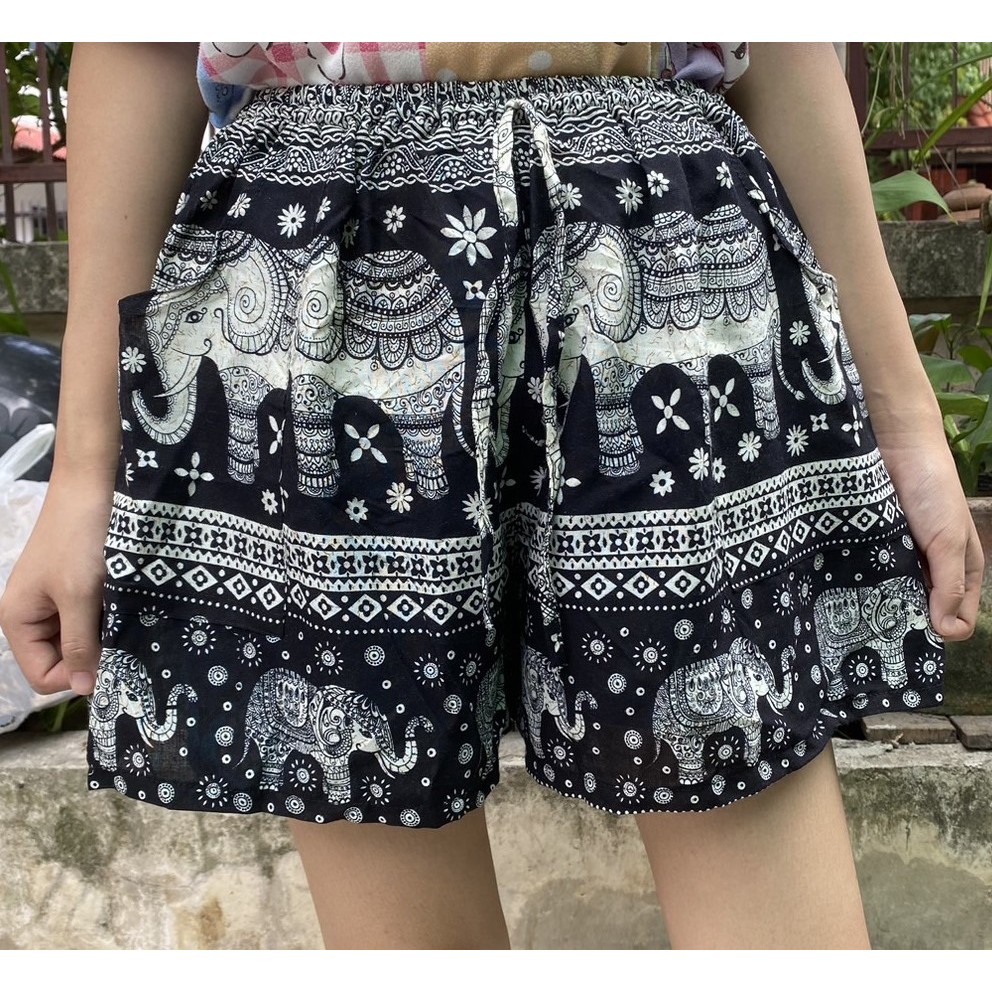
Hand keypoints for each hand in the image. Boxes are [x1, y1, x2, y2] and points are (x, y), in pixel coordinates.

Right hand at [0, 474, 112, 695]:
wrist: (92, 488)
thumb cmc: (80, 540)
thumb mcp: (79, 596)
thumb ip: (79, 643)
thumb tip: (82, 690)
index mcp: (18, 621)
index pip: (43, 676)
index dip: (76, 676)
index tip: (110, 661)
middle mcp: (33, 617)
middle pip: (63, 661)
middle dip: (93, 656)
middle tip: (124, 640)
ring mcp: (56, 603)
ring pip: (82, 641)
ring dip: (104, 637)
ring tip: (126, 621)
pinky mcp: (79, 589)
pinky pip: (92, 620)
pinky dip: (109, 620)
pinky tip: (126, 609)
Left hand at [872, 427, 983, 640]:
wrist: (897, 449)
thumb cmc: (933, 493)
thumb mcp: (949, 540)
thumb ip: (950, 584)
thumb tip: (949, 632)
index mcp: (961, 570)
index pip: (957, 618)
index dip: (942, 629)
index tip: (915, 635)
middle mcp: (931, 568)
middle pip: (922, 610)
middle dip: (907, 620)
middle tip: (882, 632)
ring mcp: (901, 558)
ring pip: (892, 596)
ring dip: (880, 604)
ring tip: (861, 616)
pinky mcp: (874, 547)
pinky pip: (869, 574)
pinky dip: (863, 583)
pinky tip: (848, 594)